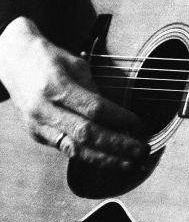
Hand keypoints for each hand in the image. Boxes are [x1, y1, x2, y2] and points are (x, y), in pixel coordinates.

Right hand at [0, 16, 148, 169]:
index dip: (121, 120)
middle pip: (86, 134)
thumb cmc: (49, 59)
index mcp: (56, 86)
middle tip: (142, 150)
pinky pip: (66, 150)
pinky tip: (108, 160)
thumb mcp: (76, 65)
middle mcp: (45, 109)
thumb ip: (95, 90)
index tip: (142, 126)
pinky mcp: (37, 135)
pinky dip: (89, 157)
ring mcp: (38, 125)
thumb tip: (118, 114)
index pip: (95, 109)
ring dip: (105, 159)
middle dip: (117, 145)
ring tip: (129, 163)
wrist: (13, 61)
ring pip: (75, 149)